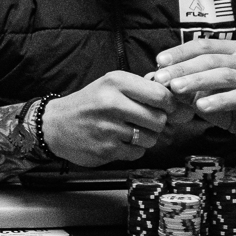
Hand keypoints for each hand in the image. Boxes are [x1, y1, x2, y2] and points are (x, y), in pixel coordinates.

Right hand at [40, 71, 174, 166]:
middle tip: (144, 121)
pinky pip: (137, 152)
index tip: (166, 108)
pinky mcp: (107, 149)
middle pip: (159, 119)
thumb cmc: (88, 104)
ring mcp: (109, 128)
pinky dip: (132, 149)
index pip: (161, 95)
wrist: (54, 125)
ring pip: (151, 138)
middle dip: (157, 123)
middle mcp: (112, 103)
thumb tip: (182, 107)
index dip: (170, 105)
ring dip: (145, 138)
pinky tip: (117, 141)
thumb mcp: (111, 86)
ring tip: (127, 131)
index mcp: (115, 82)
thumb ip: (143, 91)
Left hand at [153, 40, 235, 149]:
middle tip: (161, 78)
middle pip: (210, 60)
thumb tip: (155, 77)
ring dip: (197, 81)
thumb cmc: (225, 101)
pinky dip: (218, 101)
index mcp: (231, 51)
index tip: (159, 61)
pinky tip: (200, 107)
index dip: (180, 52)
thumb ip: (182, 82)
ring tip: (176, 88)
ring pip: (224, 75)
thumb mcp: (200, 91)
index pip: (203, 46)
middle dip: (183, 68)